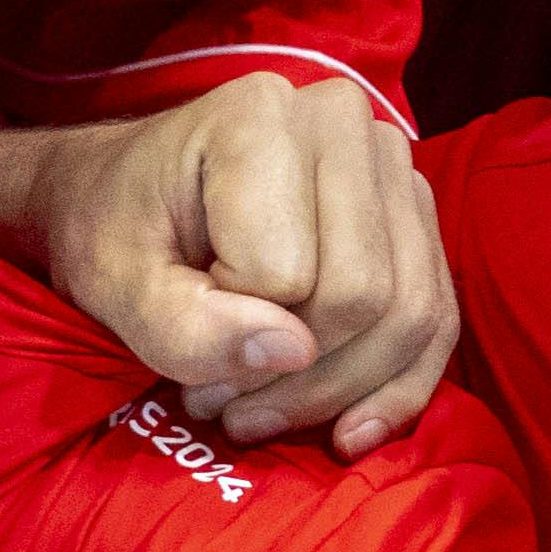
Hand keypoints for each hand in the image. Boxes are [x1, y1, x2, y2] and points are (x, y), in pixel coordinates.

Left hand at [0, 72, 450, 456]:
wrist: (120, 199)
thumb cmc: (113, 231)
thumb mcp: (113, 283)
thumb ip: (183, 325)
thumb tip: (292, 349)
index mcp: (258, 118)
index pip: (288, 272)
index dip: (234, 331)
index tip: (177, 345)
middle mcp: (342, 123)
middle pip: (367, 295)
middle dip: (294, 379)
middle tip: (215, 405)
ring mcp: (390, 167)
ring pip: (412, 314)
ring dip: (339, 393)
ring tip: (254, 413)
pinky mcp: (414, 218)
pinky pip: (437, 319)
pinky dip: (396, 388)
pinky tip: (347, 433)